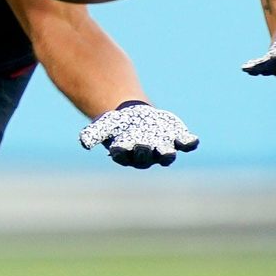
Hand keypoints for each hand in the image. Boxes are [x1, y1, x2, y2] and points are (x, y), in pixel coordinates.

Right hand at [78, 101, 198, 168]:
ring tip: (167, 151)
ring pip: (166, 156)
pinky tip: (192, 140)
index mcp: (126, 154)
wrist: (138, 118)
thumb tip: (84, 142)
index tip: (119, 145)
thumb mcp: (104, 126)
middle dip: (145, 152)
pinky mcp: (176, 139)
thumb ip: (93, 134)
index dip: (122, 151)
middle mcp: (145, 156)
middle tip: (143, 145)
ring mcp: (162, 148)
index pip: (123, 155)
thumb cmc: (119, 125)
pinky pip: (185, 144)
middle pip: (145, 157)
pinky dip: (189, 143)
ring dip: (167, 154)